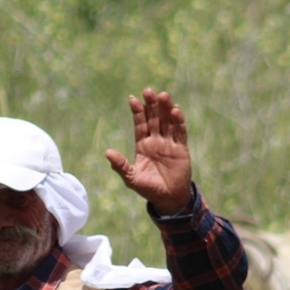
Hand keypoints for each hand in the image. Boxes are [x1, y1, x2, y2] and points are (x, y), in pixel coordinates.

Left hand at [105, 88, 192, 215]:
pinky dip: (178, 121)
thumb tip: (107, 152)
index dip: (137, 112)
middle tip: (148, 91)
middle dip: (151, 105)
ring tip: (164, 96)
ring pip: (168, 122)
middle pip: (154, 119)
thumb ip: (120, 165)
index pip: (140, 124)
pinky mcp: (181, 148)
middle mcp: (156, 141)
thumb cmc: (148, 189)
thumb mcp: (131, 178)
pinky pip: (180, 132)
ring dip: (166, 109)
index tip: (132, 98)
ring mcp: (169, 143)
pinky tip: (176, 111)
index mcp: (143, 145)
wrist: (168, 199)